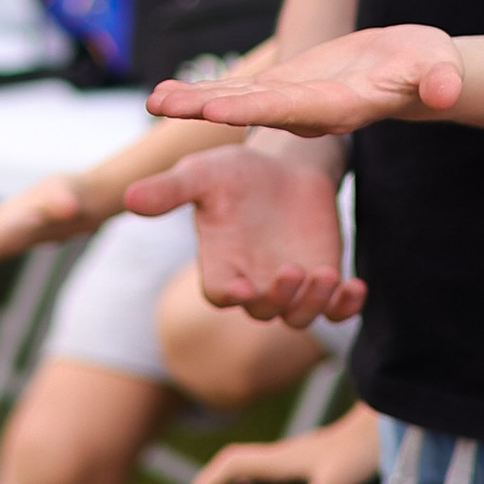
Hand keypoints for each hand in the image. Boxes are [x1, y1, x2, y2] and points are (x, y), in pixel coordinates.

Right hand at [126, 140, 361, 325]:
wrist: (285, 168)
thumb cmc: (236, 173)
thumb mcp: (201, 175)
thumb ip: (170, 190)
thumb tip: (128, 196)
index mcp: (219, 266)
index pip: (219, 294)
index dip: (229, 294)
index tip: (240, 287)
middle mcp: (253, 284)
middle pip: (263, 310)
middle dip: (278, 298)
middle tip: (291, 272)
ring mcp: (290, 287)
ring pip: (299, 315)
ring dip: (311, 302)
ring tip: (323, 275)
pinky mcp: (323, 280)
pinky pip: (334, 311)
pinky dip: (346, 306)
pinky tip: (355, 286)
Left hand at [150, 23, 465, 139]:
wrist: (415, 71)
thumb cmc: (432, 67)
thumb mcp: (440, 68)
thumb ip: (442, 81)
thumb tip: (449, 90)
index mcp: (342, 108)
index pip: (295, 109)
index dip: (257, 107)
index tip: (220, 110)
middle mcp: (309, 113)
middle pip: (254, 110)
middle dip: (210, 108)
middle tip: (166, 107)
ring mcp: (293, 104)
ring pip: (237, 102)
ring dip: (195, 102)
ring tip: (153, 100)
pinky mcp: (283, 91)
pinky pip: (236, 92)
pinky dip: (203, 91)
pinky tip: (166, 93)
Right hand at [186, 407, 377, 483]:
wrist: (387, 425)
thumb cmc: (363, 451)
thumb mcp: (338, 482)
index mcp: (279, 459)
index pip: (229, 465)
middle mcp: (282, 456)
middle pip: (233, 465)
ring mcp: (297, 458)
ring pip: (251, 468)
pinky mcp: (312, 462)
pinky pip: (271, 474)